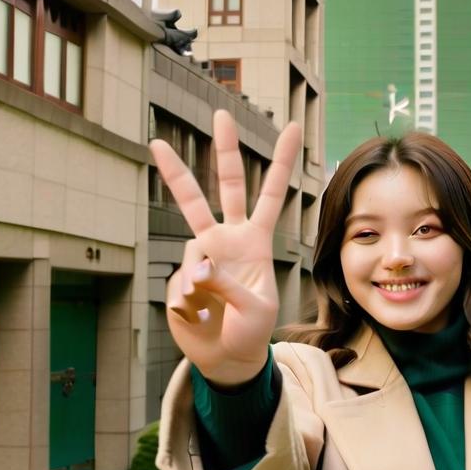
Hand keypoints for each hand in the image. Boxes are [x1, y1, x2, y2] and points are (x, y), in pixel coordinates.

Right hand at [150, 110, 301, 386]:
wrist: (227, 356)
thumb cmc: (251, 330)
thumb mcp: (255, 308)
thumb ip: (226, 283)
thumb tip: (195, 265)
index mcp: (257, 242)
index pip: (270, 196)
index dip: (280, 164)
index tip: (289, 128)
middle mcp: (228, 238)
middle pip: (225, 186)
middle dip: (224, 150)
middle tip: (221, 113)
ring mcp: (202, 254)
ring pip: (190, 230)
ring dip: (196, 273)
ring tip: (203, 305)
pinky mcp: (181, 275)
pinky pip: (182, 283)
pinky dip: (190, 303)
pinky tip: (199, 317)